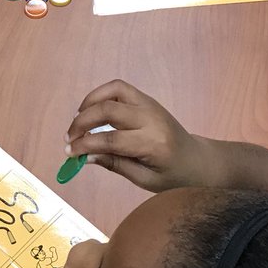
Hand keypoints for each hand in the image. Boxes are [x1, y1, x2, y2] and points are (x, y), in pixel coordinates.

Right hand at [65, 79, 209, 191]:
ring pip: (114, 90)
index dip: (86, 144)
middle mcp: (152, 119)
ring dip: (90, 102)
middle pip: (109, 110)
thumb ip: (114, 164)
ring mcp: (150, 105)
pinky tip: (91, 111)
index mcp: (154, 144)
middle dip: (82, 122)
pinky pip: (119, 89)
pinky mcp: (147, 99)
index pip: (112, 139)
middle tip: (69, 138)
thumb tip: (85, 155)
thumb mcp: (144, 179)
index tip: (69, 152)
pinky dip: (101, 95)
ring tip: (78, 120)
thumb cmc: (173, 176)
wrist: (197, 160)